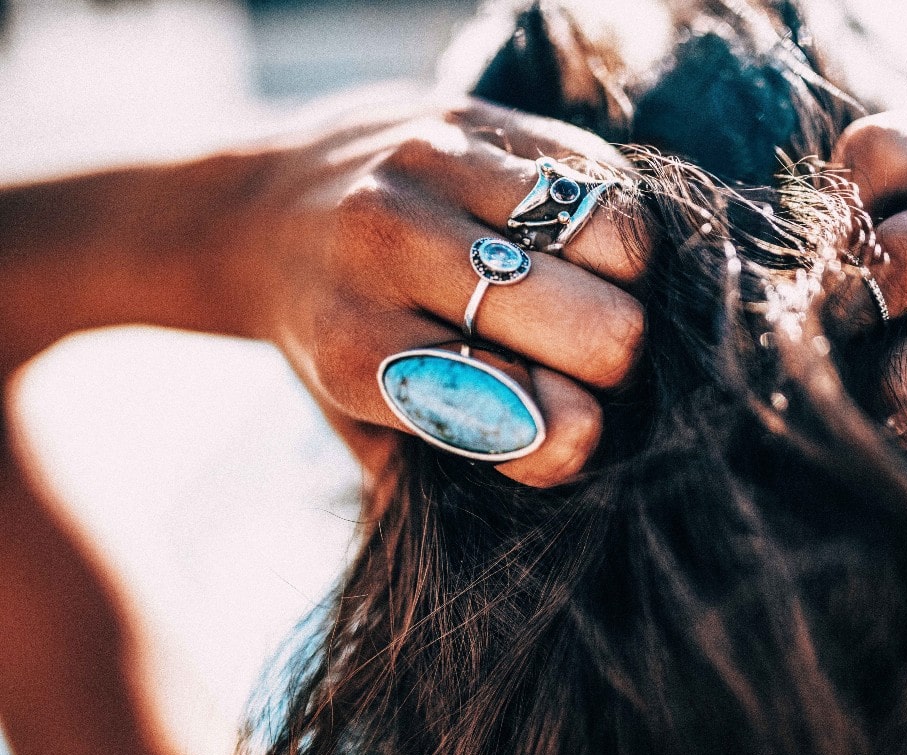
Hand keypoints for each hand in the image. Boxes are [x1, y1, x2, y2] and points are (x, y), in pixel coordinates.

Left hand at [237, 97, 647, 488]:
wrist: (266, 207)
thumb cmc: (338, 337)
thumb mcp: (359, 425)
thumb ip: (442, 473)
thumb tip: (567, 462)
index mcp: (358, 348)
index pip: (526, 417)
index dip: (570, 439)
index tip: (561, 428)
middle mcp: (392, 248)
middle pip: (598, 332)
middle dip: (615, 368)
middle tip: (588, 364)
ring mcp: (436, 169)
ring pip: (618, 244)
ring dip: (628, 289)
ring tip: (592, 298)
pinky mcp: (475, 116)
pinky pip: (607, 181)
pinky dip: (618, 229)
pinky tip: (586, 249)